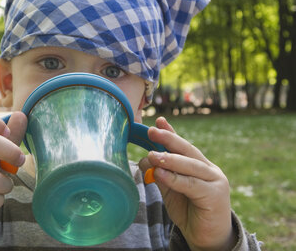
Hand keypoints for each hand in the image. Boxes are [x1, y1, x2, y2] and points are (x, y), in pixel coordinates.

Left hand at [139, 117, 235, 250]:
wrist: (207, 238)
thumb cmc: (189, 211)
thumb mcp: (170, 190)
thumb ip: (161, 174)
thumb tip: (144, 159)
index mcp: (199, 165)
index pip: (183, 146)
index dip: (171, 132)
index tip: (158, 122)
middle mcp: (209, 169)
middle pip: (188, 150)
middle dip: (169, 139)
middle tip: (152, 131)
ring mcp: (215, 181)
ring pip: (190, 165)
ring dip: (170, 159)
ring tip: (152, 155)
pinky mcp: (215, 195)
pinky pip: (192, 184)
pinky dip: (175, 178)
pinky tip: (160, 173)